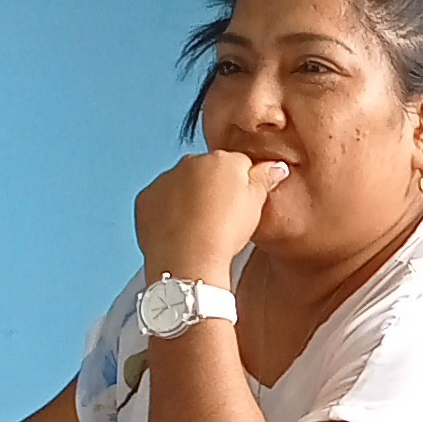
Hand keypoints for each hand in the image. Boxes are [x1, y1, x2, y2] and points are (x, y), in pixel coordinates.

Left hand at [134, 149, 290, 284]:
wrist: (189, 262)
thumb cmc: (224, 234)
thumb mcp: (257, 205)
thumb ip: (265, 179)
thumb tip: (276, 166)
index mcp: (222, 160)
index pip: (238, 164)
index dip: (242, 186)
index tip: (241, 206)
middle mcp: (191, 163)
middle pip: (208, 171)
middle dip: (213, 189)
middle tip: (221, 219)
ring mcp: (166, 180)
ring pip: (182, 184)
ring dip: (189, 199)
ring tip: (199, 228)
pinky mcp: (146, 199)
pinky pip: (160, 200)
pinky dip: (167, 212)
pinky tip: (179, 231)